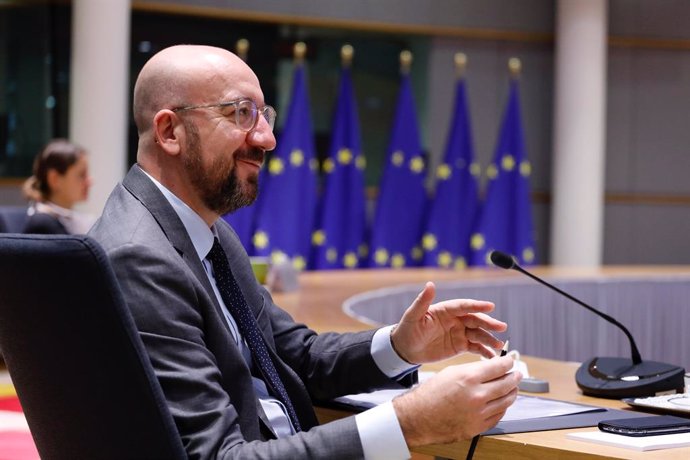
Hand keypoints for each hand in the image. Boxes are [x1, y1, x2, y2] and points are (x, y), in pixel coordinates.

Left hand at [390, 282, 506, 363]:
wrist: (405, 349)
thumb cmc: (407, 329)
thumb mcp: (413, 315)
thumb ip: (423, 301)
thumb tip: (430, 284)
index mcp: (446, 310)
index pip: (464, 306)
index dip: (477, 305)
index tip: (490, 306)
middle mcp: (455, 320)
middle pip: (475, 320)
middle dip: (488, 323)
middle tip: (501, 326)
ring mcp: (459, 333)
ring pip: (478, 334)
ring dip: (489, 338)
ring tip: (499, 344)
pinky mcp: (460, 346)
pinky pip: (475, 347)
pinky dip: (485, 351)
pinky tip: (493, 356)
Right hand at [393, 356, 520, 446]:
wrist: (417, 417)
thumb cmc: (430, 394)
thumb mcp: (451, 372)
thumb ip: (473, 370)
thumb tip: (491, 368)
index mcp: (469, 378)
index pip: (499, 367)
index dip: (508, 362)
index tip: (510, 361)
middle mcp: (476, 396)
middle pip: (507, 384)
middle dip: (515, 377)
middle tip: (517, 374)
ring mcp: (479, 413)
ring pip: (506, 401)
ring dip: (512, 392)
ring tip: (513, 388)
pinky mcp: (478, 427)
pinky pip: (498, 415)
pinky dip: (502, 407)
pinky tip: (501, 402)